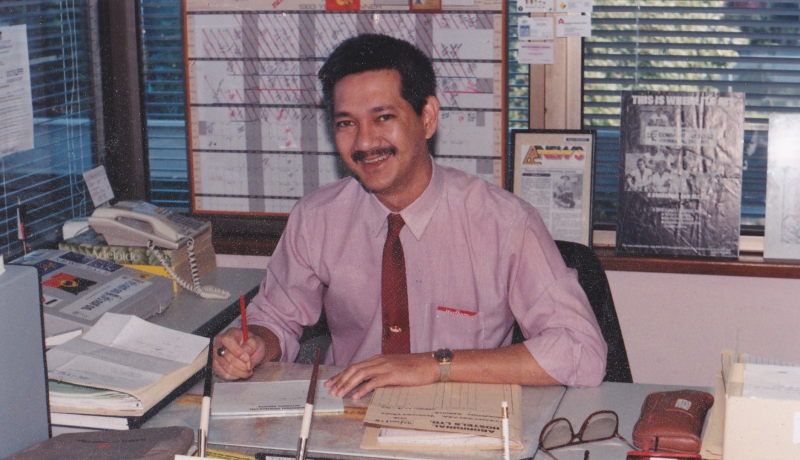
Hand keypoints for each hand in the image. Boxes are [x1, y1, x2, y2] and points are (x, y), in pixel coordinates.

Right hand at [212, 328, 265, 379]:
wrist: (249, 352)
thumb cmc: (252, 345)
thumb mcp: (257, 341)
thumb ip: (252, 344)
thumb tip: (246, 352)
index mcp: (230, 333)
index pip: (228, 341)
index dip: (237, 351)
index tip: (247, 359)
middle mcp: (220, 343)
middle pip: (226, 356)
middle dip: (241, 364)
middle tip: (250, 366)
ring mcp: (216, 355)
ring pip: (226, 367)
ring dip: (239, 372)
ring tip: (248, 370)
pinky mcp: (215, 365)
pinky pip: (224, 374)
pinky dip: (235, 376)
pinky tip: (241, 373)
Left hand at [324, 353, 438, 399]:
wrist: (430, 364)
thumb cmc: (414, 368)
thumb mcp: (394, 369)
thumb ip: (381, 374)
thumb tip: (369, 384)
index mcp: (378, 359)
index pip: (355, 367)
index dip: (342, 375)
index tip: (332, 383)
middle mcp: (379, 361)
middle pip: (354, 369)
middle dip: (340, 380)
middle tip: (330, 390)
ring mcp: (385, 367)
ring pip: (361, 374)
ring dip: (348, 384)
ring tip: (339, 394)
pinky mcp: (393, 374)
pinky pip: (374, 382)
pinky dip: (363, 389)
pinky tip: (356, 396)